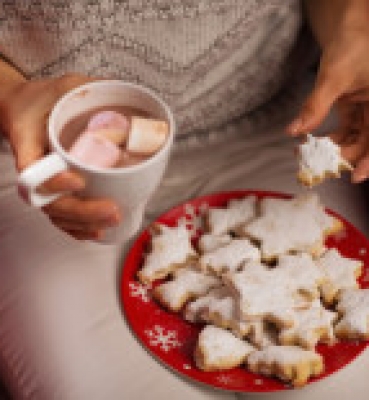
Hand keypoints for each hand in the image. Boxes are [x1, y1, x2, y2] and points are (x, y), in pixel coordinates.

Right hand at [0, 73, 120, 239]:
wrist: (23, 109)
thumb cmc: (44, 98)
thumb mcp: (66, 85)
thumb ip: (92, 89)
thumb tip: (132, 94)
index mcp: (29, 142)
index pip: (31, 171)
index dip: (52, 182)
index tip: (77, 180)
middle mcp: (34, 168)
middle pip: (49, 202)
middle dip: (81, 211)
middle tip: (112, 210)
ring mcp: (43, 183)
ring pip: (56, 214)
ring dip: (84, 223)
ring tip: (112, 221)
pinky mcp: (54, 190)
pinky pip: (61, 216)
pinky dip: (78, 228)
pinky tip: (97, 231)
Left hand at [287, 27, 368, 182]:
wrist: (349, 30)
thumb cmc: (351, 45)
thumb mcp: (333, 77)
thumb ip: (315, 106)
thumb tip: (295, 131)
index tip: (354, 177)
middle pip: (366, 143)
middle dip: (342, 157)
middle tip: (318, 168)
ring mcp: (367, 110)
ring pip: (354, 139)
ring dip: (332, 149)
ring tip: (308, 156)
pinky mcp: (354, 108)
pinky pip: (345, 130)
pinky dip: (329, 138)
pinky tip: (311, 142)